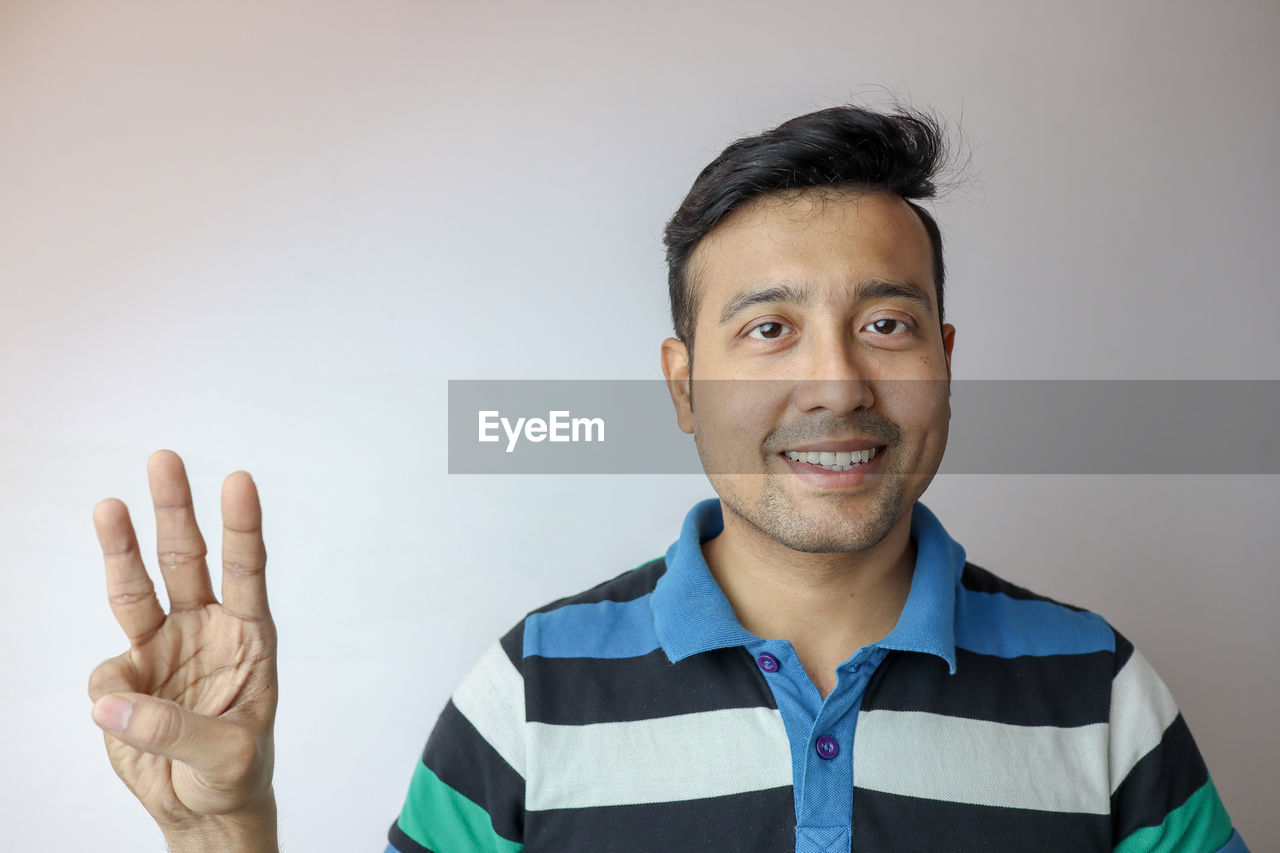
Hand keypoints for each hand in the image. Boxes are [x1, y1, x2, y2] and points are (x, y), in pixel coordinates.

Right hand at [88, 450, 277, 848]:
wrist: (204, 807)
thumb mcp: (226, 755)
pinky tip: (126, 722)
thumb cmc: (236, 771)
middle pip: (187, 559)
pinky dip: (110, 697)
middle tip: (165, 459)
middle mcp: (206, 629)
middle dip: (175, 509)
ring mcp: (164, 648)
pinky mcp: (127, 677)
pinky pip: (107, 676)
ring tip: (108, 506)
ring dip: (121, 548)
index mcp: (250, 636)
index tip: (240, 482)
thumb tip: (111, 703)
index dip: (242, 527)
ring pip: (137, 589)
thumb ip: (174, 730)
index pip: (247, 571)